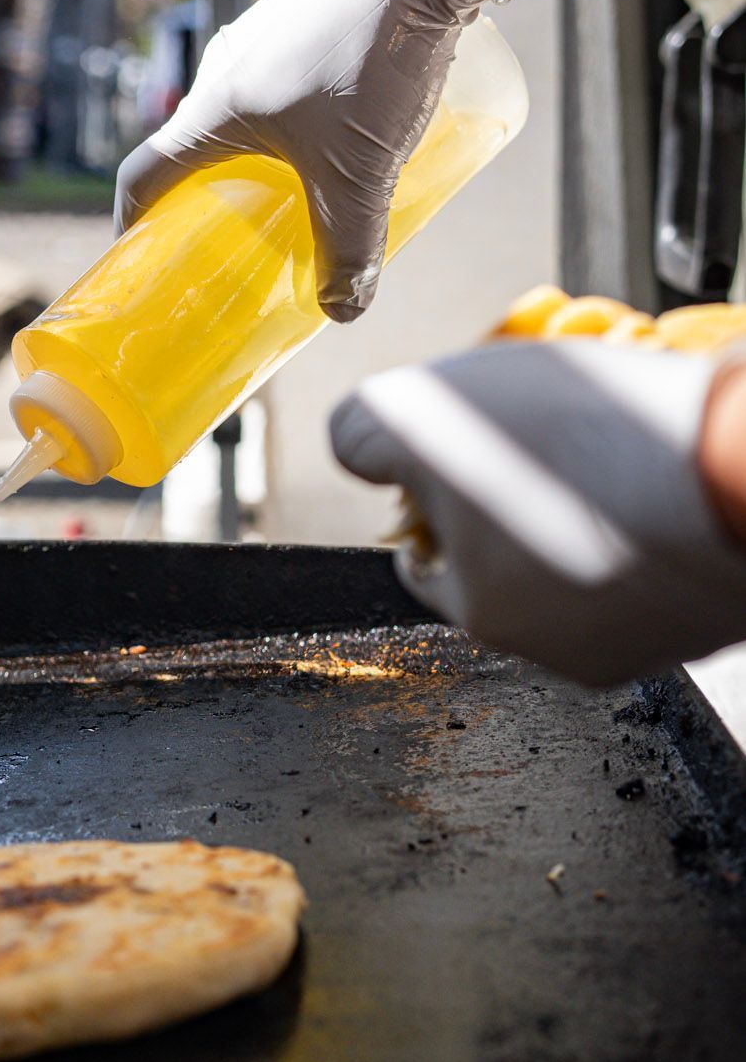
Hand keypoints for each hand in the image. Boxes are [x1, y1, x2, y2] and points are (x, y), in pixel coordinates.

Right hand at [115, 0, 540, 320]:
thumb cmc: (375, 59)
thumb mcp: (362, 171)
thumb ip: (353, 247)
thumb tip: (344, 311)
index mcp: (214, 108)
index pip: (145, 175)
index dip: (133, 225)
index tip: (141, 261)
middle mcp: (226, 68)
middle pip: (196, 149)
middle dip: (208, 203)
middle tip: (233, 244)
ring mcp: (266, 38)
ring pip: (244, 117)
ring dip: (255, 164)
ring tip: (295, 202)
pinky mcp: (307, 20)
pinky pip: (281, 88)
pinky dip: (290, 127)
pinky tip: (338, 143)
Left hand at [330, 340, 745, 683]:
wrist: (741, 465)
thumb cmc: (581, 446)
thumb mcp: (421, 413)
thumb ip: (365, 433)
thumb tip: (354, 445)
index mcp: (488, 616)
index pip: (428, 567)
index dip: (428, 503)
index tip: (445, 466)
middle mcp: (573, 649)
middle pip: (516, 565)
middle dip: (515, 501)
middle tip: (535, 438)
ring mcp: (657, 635)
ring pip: (597, 564)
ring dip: (591, 505)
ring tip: (605, 440)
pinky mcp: (721, 606)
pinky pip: (672, 553)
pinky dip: (662, 511)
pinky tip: (666, 462)